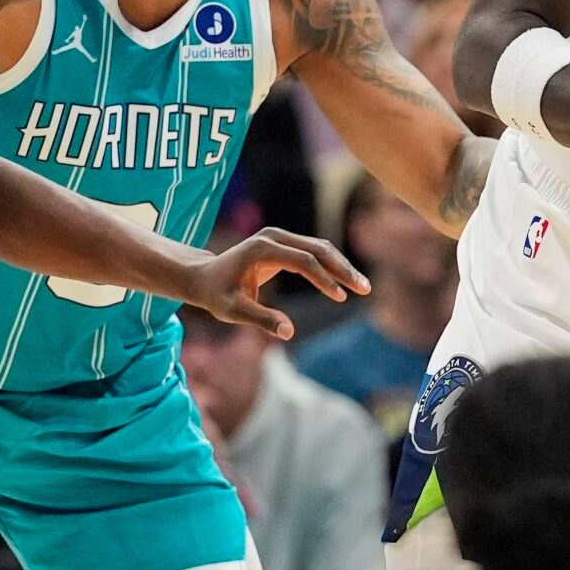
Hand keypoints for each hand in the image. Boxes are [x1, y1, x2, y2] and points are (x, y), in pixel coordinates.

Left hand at [178, 229, 367, 338]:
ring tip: (362, 287)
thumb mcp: (234, 311)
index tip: (339, 298)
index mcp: (263, 249)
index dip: (323, 279)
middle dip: (343, 269)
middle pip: (318, 249)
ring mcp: (280, 237)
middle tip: (365, 288)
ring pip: (320, 248)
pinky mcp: (284, 244)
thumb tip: (288, 333)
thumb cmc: (217, 295)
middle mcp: (274, 237)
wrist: (204, 277)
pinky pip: (313, 252)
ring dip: (342, 267)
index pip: (303, 260)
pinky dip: (331, 266)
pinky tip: (344, 283)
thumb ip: (261, 319)